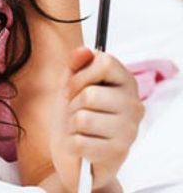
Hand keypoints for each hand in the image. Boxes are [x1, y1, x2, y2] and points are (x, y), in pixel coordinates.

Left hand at [51, 47, 143, 190]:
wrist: (73, 153)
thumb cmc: (74, 114)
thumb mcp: (70, 84)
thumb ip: (76, 64)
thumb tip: (84, 50)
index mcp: (126, 83)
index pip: (104, 62)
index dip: (79, 75)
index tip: (73, 88)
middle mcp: (134, 106)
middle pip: (90, 94)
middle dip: (72, 104)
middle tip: (76, 112)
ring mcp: (129, 131)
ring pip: (83, 119)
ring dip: (71, 125)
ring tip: (79, 129)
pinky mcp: (118, 154)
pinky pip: (79, 142)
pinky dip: (72, 144)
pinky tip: (81, 145)